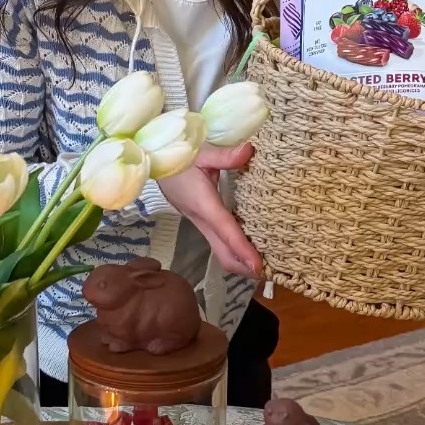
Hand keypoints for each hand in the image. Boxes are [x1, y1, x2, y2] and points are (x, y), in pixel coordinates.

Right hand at [158, 142, 262, 278]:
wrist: (153, 161)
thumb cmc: (177, 156)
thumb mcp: (201, 152)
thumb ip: (225, 154)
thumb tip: (249, 151)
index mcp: (204, 204)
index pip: (226, 232)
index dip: (243, 250)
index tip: (259, 267)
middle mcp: (202, 219)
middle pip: (224, 254)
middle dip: (245, 267)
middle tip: (271, 273)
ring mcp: (200, 223)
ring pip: (221, 252)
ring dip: (241, 262)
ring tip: (265, 264)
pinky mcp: (201, 221)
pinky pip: (219, 243)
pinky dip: (235, 250)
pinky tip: (250, 247)